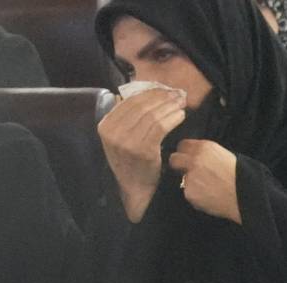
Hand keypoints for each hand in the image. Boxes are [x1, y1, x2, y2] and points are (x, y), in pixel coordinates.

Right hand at [98, 89, 186, 221]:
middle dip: (161, 97)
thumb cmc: (132, 161)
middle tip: (177, 94)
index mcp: (105, 126)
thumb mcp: (120, 138)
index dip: (148, 93)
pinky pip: (160, 128)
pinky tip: (181, 116)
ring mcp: (127, 141)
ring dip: (169, 106)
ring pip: (152, 115)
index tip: (164, 89)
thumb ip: (124, 118)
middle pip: (141, 106)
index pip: (128, 102)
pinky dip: (172, 119)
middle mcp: (113, 132)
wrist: (135, 188)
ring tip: (181, 103)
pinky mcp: (143, 150)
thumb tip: (133, 93)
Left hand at [169, 140, 240, 223]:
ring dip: (191, 183)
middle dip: (180, 166)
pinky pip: (189, 194)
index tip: (190, 159)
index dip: (186, 153)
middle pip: (174, 159)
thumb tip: (197, 157)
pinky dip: (197, 197)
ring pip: (182, 178)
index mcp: (205, 147)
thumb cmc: (243, 177)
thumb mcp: (227, 156)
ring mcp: (190, 177)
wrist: (248, 197)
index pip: (183, 145)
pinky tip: (210, 198)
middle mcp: (194, 160)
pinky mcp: (190, 193)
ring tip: (208, 189)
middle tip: (191, 173)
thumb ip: (208, 154)